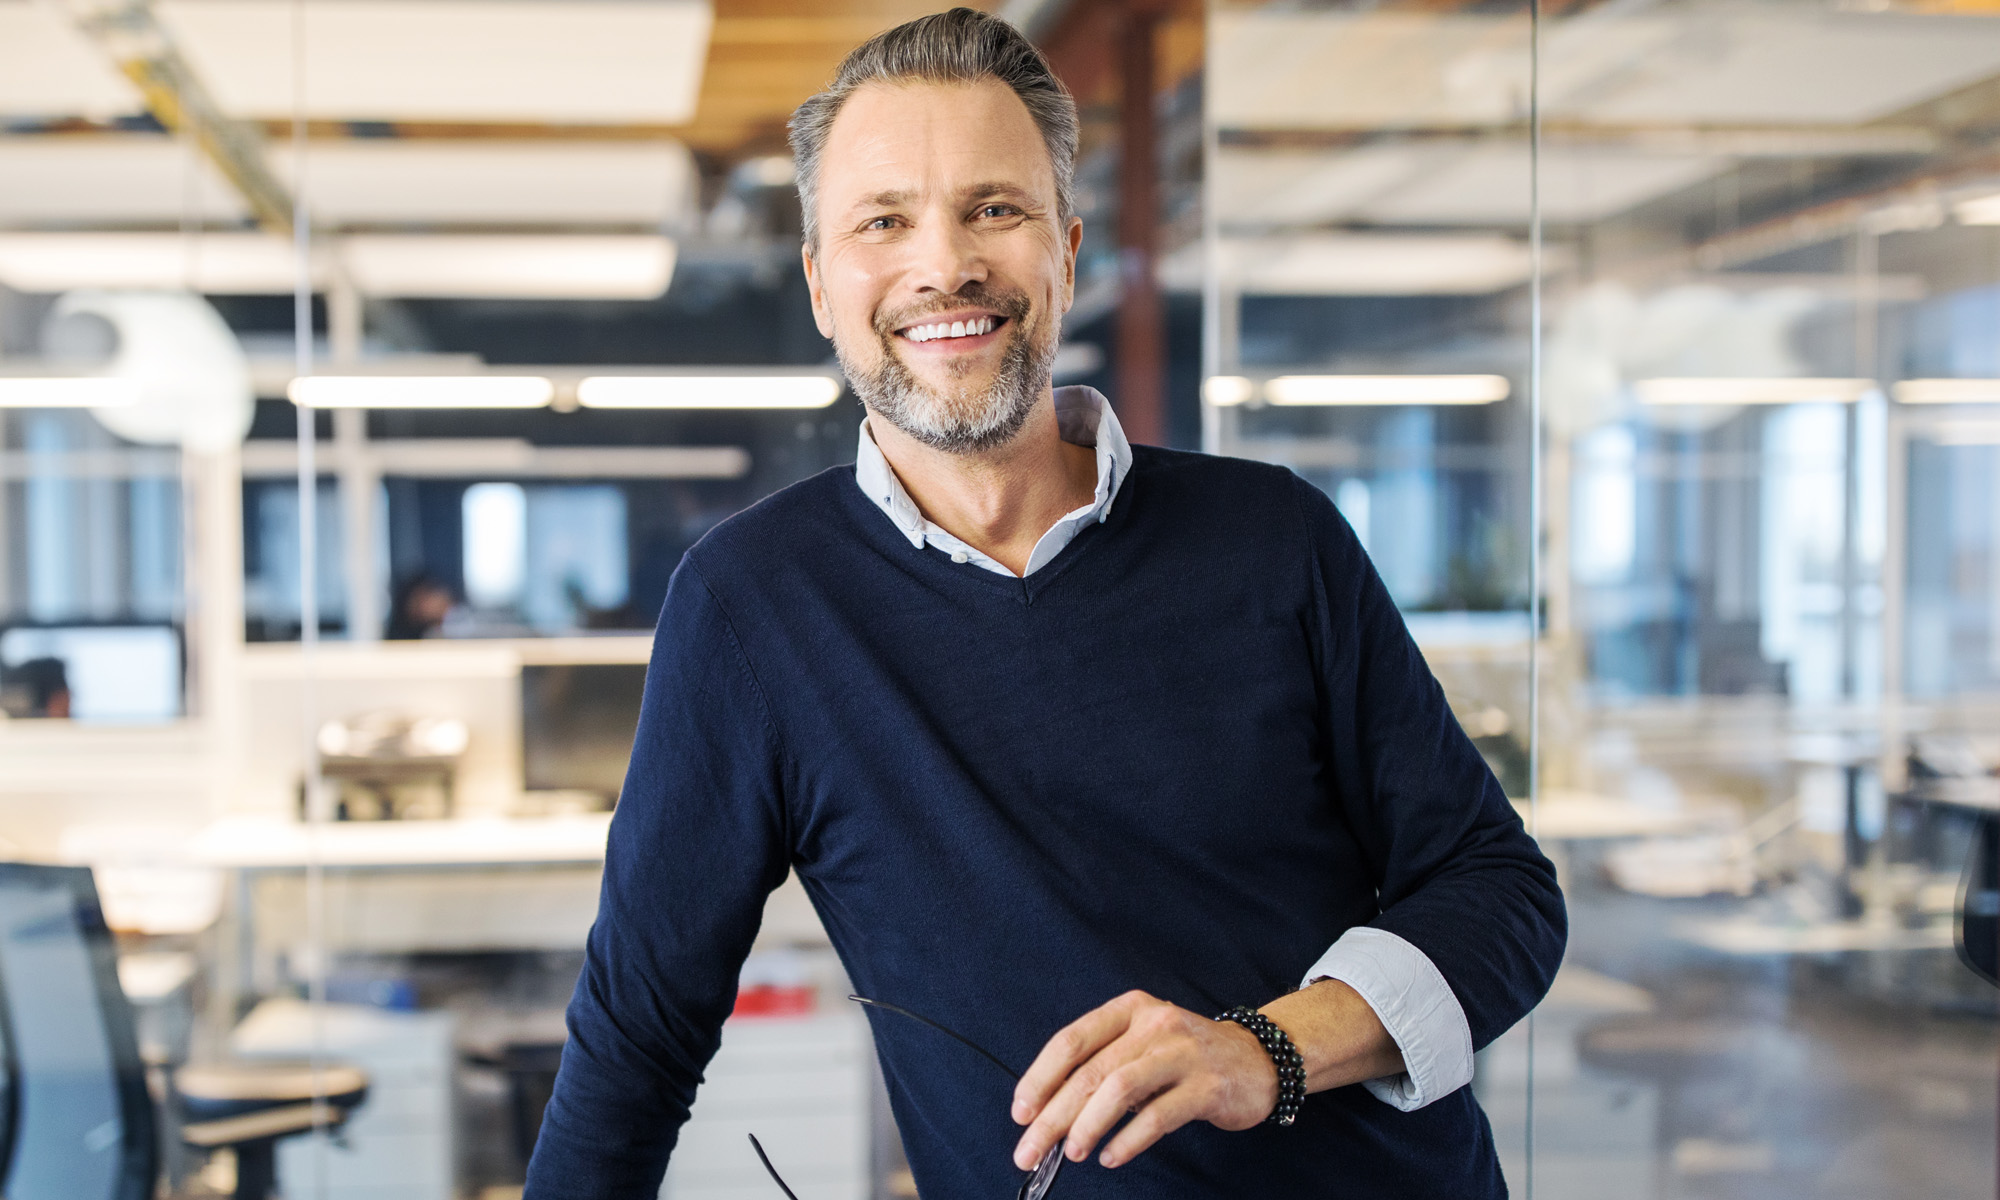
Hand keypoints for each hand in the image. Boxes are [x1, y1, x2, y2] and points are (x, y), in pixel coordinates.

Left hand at [1009, 990, 1278, 1170]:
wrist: (1258, 1059)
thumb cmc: (1186, 1056)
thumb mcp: (1143, 1043)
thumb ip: (1103, 1064)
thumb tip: (1050, 1111)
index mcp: (1130, 1009)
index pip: (1071, 1041)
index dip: (1040, 1078)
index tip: (1021, 1112)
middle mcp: (1154, 1023)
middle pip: (1090, 1071)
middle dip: (1053, 1115)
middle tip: (1030, 1149)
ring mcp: (1182, 1053)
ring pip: (1120, 1089)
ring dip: (1087, 1125)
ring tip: (1071, 1152)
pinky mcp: (1207, 1086)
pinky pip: (1159, 1116)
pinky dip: (1129, 1140)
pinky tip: (1111, 1156)